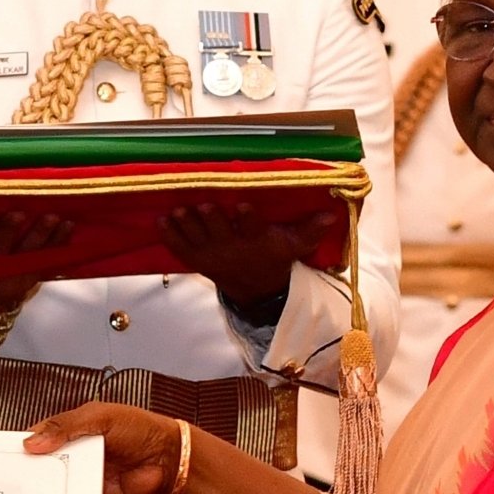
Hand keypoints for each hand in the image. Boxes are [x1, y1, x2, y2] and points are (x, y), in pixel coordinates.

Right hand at [0, 211, 73, 343]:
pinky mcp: (26, 280)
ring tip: (56, 219)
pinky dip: (57, 247)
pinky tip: (68, 229)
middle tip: (19, 214)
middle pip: (2, 250)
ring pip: (28, 255)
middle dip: (10, 232)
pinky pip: (44, 263)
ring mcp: (12, 278)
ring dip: (43, 238)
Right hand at [25, 403, 183, 493]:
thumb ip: (66, 427)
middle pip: (44, 464)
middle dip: (32, 471)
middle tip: (16, 478)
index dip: (24, 446)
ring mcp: (84, 475)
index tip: (7, 454)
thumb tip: (33, 440)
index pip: (40, 437)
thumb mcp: (99, 417)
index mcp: (71, 430)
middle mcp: (74, 453)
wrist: (167, 457)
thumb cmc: (139, 428)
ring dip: (48, 489)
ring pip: (57, 485)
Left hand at [158, 203, 337, 314]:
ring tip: (179, 211)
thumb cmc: (273, 257)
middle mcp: (231, 248)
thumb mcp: (294, 245)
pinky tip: (160, 220)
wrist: (254, 289)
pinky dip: (169, 235)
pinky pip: (178, 247)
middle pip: (219, 231)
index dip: (246, 217)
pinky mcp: (195, 258)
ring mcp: (210, 254)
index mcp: (255, 241)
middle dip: (212, 219)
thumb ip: (311, 229)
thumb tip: (332, 214)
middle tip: (205, 205)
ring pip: (196, 238)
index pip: (252, 228)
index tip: (241, 204)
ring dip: (187, 225)